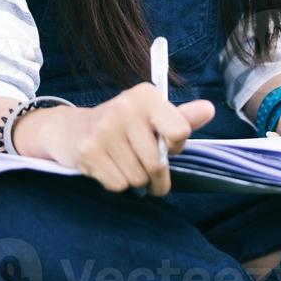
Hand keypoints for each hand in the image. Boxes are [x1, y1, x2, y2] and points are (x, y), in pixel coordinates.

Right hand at [34, 83, 214, 196]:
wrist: (71, 129)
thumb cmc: (122, 124)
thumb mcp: (151, 114)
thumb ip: (181, 117)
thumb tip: (209, 110)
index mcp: (145, 95)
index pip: (179, 131)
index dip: (175, 146)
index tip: (166, 146)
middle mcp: (124, 107)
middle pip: (156, 163)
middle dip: (156, 176)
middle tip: (150, 173)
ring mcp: (104, 129)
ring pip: (137, 177)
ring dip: (136, 180)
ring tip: (126, 164)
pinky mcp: (88, 151)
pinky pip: (118, 185)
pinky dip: (118, 183)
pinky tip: (110, 167)